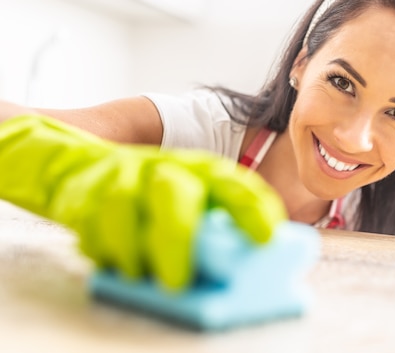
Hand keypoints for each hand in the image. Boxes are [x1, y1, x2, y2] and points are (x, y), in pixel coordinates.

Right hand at [0, 115, 286, 290]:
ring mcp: (123, 178)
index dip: (251, 208)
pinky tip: (116, 265)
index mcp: (199, 171)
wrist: (78, 164)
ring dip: (131, 249)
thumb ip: (211, 226)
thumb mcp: (186, 197)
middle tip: (179, 282)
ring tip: (140, 276)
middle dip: (176, 237)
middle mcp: (163, 169)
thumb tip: (239, 266)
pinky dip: (103, 250)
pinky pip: (92, 222)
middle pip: (173, 191)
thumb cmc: (148, 192)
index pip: (232, 183)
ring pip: (125, 205)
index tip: (266, 237)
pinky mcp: (87, 193)